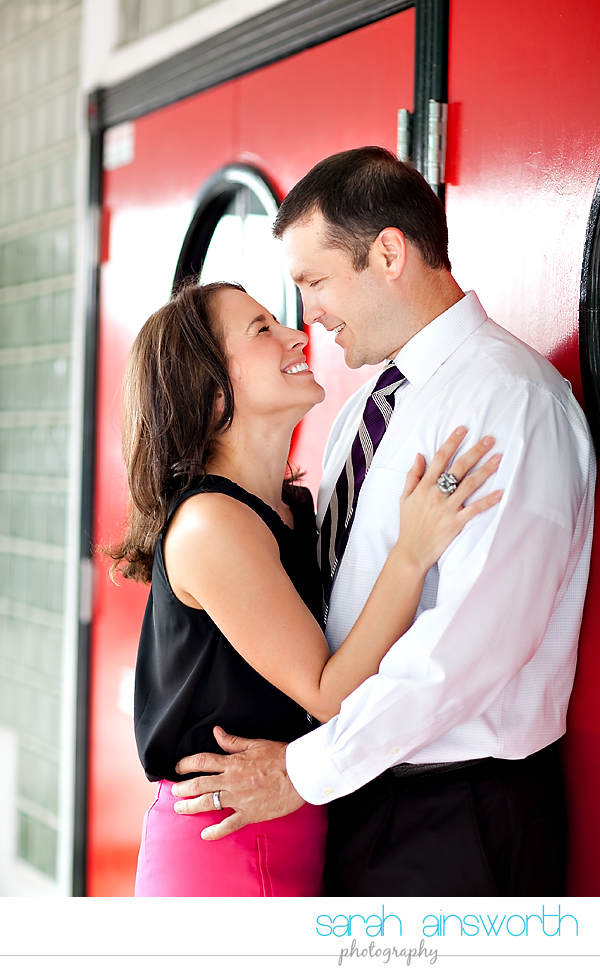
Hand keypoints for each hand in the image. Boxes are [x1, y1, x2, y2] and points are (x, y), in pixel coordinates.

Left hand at [171, 726, 304, 839]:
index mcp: (232, 763)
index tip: (177, 767)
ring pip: (208, 804)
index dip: (186, 764)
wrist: (300, 774)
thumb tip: (216, 732)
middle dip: (183, 788)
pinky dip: (215, 831)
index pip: (202, 762)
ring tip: (180, 808)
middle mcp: (231, 781)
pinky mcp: (249, 814)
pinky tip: (205, 835)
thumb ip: (232, 741)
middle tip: (174, 791)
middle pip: (199, 785)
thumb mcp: (254, 744)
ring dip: (191, 806)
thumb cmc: (280, 757)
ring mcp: (239, 799)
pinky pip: (228, 825)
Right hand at [396, 427, 501, 572]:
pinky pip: (475, 509)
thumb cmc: (409, 525)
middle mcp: (437, 494)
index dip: (452, 442)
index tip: (463, 430)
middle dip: (475, 451)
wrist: (412, 551)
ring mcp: (448, 508)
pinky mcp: (456, 523)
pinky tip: (500, 492)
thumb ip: (413, 476)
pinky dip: (488, 501)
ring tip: (498, 458)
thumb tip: (419, 456)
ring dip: (485, 470)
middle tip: (490, 439)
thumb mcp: (405, 498)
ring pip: (469, 484)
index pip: (440, 458)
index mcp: (425, 486)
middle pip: (459, 467)